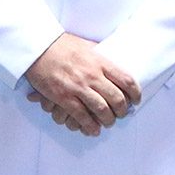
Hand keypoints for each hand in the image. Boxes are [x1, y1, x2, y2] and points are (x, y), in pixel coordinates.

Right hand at [24, 33, 141, 136]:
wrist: (39, 48)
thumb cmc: (62, 45)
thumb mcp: (88, 46)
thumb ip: (101, 57)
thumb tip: (114, 62)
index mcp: (101, 62)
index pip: (126, 81)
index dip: (135, 94)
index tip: (136, 100)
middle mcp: (92, 75)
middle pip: (117, 99)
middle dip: (122, 111)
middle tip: (121, 114)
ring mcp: (78, 87)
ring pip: (101, 110)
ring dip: (108, 120)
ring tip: (108, 123)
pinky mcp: (63, 97)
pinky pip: (81, 116)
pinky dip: (89, 126)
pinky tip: (93, 129)